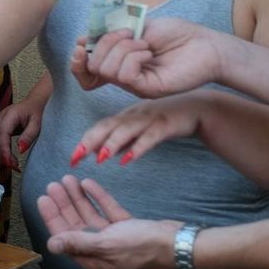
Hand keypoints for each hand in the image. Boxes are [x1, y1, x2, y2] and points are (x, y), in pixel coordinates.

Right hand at [0, 97, 44, 170]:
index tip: (11, 162)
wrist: (36, 102)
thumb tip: (20, 149)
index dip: (4, 150)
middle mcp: (1, 118)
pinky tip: (8, 158)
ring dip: (0, 155)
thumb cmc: (37, 111)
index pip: (2, 135)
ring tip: (12, 165)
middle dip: (2, 155)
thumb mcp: (37, 124)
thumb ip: (28, 136)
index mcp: (10, 115)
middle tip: (14, 166)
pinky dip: (0, 151)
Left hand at [38, 176, 179, 268]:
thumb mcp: (107, 245)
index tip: (43, 198)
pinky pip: (107, 211)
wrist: (180, 244)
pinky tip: (88, 183)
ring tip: (67, 179)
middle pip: (76, 224)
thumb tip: (50, 245)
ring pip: (90, 215)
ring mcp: (115, 239)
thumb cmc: (144, 247)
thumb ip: (78, 243)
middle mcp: (101, 250)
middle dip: (63, 204)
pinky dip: (98, 198)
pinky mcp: (128, 228)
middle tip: (53, 184)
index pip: (66, 237)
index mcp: (93, 260)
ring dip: (78, 198)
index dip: (53, 217)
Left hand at [70, 92, 206, 166]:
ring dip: (111, 144)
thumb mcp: (139, 129)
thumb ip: (121, 140)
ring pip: (126, 129)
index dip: (85, 140)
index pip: (100, 127)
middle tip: (75, 157)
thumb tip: (100, 153)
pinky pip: (149, 136)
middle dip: (89, 141)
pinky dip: (138, 148)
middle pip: (107, 126)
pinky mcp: (165, 125)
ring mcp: (149, 118)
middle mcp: (133, 115)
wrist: (196, 108)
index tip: (72, 158)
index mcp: (125, 116)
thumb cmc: (164, 120)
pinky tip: (128, 160)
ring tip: (98, 158)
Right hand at [71, 18, 222, 97]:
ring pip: (105, 68)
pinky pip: (124, 75)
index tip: (81, 43)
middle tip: (129, 34)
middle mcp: (123, 75)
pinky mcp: (145, 89)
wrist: (206, 44)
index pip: (84, 70)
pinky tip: (150, 53)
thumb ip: (110, 33)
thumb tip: (83, 40)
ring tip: (145, 45)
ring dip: (123, 48)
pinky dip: (133, 57)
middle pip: (91, 65)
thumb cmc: (177, 34)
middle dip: (105, 42)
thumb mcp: (137, 26)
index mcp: (118, 61)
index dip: (76, 59)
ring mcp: (133, 84)